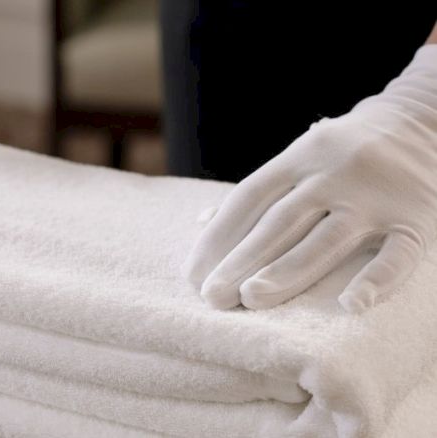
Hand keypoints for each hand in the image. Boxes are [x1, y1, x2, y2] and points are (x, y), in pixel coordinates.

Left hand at [182, 46, 436, 312]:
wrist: (423, 121)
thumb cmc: (342, 151)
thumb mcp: (298, 157)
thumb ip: (255, 192)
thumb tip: (201, 221)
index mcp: (299, 157)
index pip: (249, 199)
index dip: (218, 237)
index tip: (194, 274)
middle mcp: (332, 174)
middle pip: (280, 222)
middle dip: (242, 260)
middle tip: (212, 297)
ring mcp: (374, 197)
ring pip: (327, 239)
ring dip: (288, 271)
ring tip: (251, 300)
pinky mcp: (415, 219)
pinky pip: (397, 254)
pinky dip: (375, 280)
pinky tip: (350, 306)